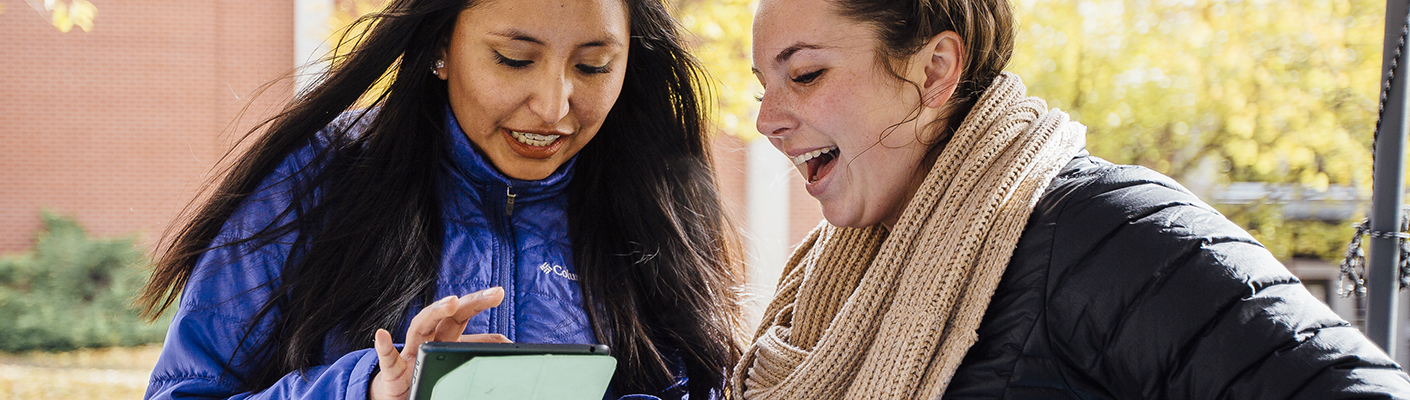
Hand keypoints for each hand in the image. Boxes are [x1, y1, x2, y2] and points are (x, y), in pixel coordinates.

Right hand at [369, 287, 509, 399]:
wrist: (396, 396)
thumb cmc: (427, 373)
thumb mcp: (454, 360)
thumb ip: (476, 349)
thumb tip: (508, 343)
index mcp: (445, 336)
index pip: (464, 315)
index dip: (480, 303)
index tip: (499, 292)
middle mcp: (428, 339)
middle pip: (449, 315)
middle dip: (470, 301)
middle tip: (495, 293)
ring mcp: (410, 354)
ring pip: (420, 326)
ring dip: (434, 312)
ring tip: (451, 302)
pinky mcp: (394, 373)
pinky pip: (388, 360)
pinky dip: (384, 348)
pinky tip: (383, 336)